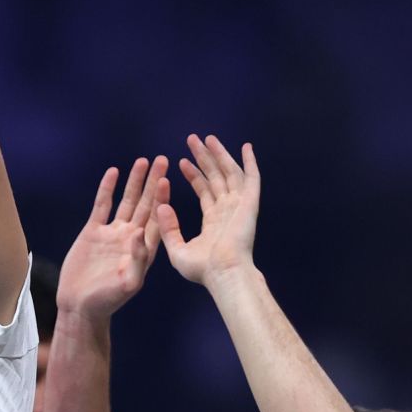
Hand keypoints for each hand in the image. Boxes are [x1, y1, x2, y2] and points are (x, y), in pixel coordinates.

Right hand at [56, 157, 169, 320]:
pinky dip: (107, 188)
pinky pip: (102, 205)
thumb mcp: (128, 283)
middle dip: (153, 182)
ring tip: (142, 161)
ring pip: (126, 201)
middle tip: (162, 160)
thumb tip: (140, 233)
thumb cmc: (107, 300)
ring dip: (134, 182)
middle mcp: (131, 237)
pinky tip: (113, 172)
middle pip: (145, 204)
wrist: (80, 305)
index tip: (167, 179)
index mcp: (144, 249)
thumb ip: (137, 259)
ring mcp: (112, 233)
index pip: (157, 218)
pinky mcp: (93, 232)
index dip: (162, 198)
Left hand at [157, 136, 261, 288]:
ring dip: (220, 155)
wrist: (223, 274)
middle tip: (193, 140)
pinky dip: (250, 162)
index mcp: (214, 222)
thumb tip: (161, 206)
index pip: (204, 191)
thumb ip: (168, 228)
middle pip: (216, 177)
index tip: (182, 161)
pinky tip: (246, 147)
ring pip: (230, 173)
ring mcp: (239, 206)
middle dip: (205, 158)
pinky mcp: (249, 203)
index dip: (194, 175)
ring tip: (208, 138)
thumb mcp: (177, 249)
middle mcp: (228, 211)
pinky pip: (251, 178)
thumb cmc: (202, 269)